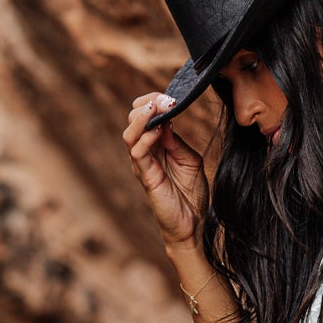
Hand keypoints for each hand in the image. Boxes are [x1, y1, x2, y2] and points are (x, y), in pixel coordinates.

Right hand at [123, 93, 208, 245]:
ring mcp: (142, 165)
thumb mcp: (190, 160)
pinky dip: (145, 137)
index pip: (146, 114)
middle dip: (148, 102)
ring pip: (130, 132)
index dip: (155, 100)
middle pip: (134, 118)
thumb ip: (176, 140)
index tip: (171, 96)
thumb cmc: (191, 195)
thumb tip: (166, 119)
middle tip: (167, 99)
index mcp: (157, 146)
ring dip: (144, 115)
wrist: (192, 226)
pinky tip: (159, 129)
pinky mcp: (145, 177)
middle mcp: (145, 152)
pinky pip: (136, 152)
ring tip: (159, 106)